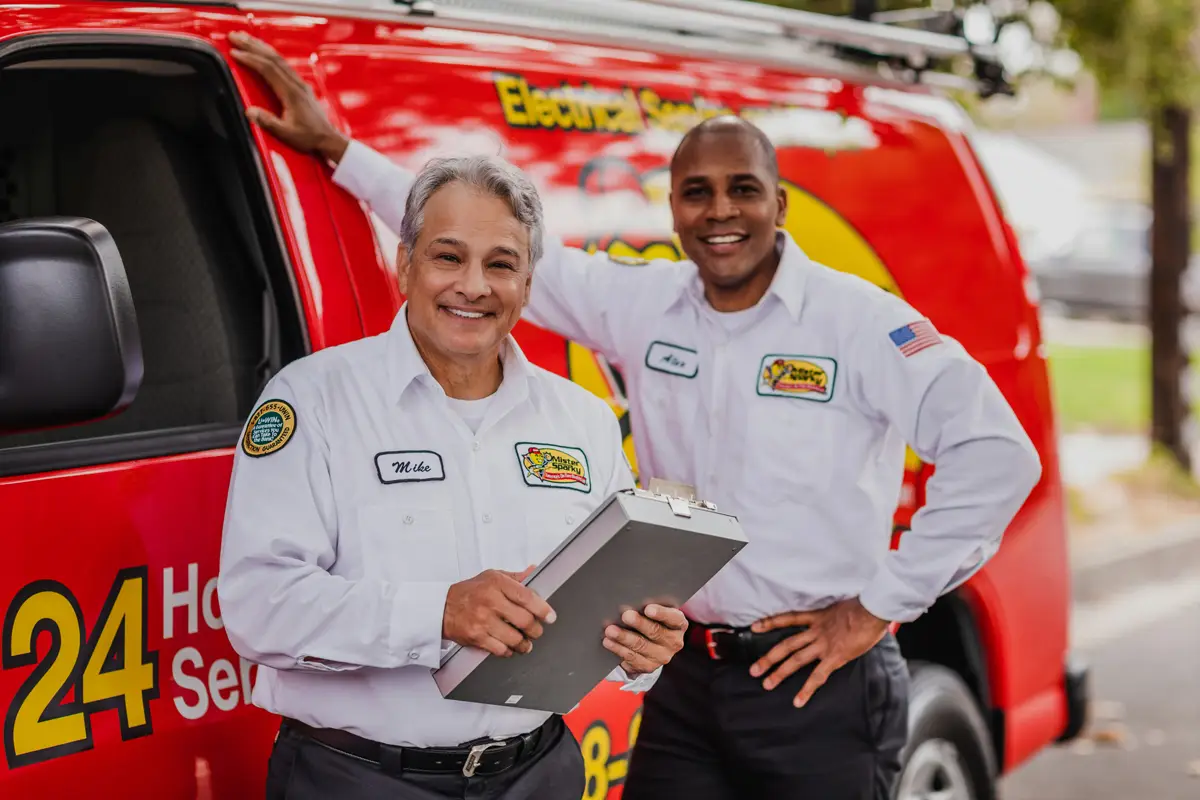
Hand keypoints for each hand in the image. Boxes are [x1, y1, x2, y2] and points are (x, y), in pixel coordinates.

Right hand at [227, 31, 349, 162]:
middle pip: (272, 58)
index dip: (250, 59)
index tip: (235, 53)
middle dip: (252, 45)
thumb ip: (268, 122)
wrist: (329, 139)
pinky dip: (270, 55)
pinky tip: (264, 52)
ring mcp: (300, 83)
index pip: (268, 69)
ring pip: (279, 58)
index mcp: (292, 93)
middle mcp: (297, 84)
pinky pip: (284, 65)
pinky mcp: (301, 86)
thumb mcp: (287, 134)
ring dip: (261, 47)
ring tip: (245, 38)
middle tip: (235, 36)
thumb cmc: (310, 138)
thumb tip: (250, 112)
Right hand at [443, 567, 555, 657]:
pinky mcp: (476, 637)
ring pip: (515, 638)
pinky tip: (510, 647)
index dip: (542, 608)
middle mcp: (490, 601)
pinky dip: (509, 650)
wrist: (441, 608)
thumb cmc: (468, 592)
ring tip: (526, 642)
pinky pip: (501, 649)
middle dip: (535, 629)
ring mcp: (483, 620)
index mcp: (496, 583)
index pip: (526, 597)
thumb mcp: (491, 576)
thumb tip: (534, 571)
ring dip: (525, 643)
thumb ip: (515, 577)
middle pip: (524, 620)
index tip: (550, 616)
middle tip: (536, 630)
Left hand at [602, 605, 686, 674]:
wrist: (651, 643)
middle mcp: (674, 642)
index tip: (648, 609)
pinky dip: (618, 649)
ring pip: (641, 646)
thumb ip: (649, 607)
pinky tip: (609, 642)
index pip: (673, 618)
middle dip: (638, 623)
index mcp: (679, 624)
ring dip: (624, 637)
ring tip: (610, 630)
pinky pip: (632, 658)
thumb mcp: (656, 612)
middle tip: (625, 615)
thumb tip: (630, 599)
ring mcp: (662, 657)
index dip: (661, 613)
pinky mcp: (648, 667)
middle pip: (655, 632)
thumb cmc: (652, 619)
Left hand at [748, 597, 888, 707]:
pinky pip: (818, 676)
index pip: (789, 618)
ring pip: (796, 660)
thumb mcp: (843, 608)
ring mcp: (823, 645)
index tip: (755, 627)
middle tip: (754, 670)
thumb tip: (838, 622)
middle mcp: (816, 631)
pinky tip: (798, 701)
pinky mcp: (835, 657)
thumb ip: (835, 618)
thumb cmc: (864, 607)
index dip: (770, 622)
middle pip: (786, 645)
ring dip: (780, 673)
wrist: (872, 610)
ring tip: (767, 684)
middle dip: (769, 658)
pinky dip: (807, 690)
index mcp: (818, 617)